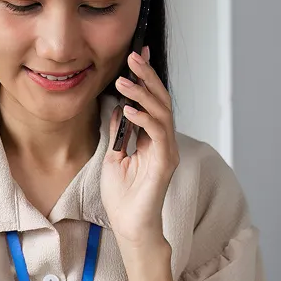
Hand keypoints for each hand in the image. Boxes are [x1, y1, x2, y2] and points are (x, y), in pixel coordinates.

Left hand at [101, 46, 179, 248]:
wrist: (129, 224)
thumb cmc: (123, 196)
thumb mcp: (114, 156)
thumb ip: (119, 132)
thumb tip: (118, 107)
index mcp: (152, 138)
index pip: (152, 101)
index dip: (146, 78)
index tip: (136, 55)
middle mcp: (163, 141)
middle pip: (161, 100)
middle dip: (148, 76)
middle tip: (133, 56)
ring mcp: (166, 151)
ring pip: (162, 113)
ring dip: (143, 94)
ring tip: (124, 80)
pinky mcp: (165, 163)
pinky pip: (158, 134)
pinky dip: (144, 120)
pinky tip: (129, 110)